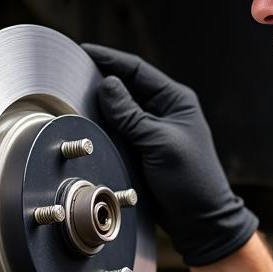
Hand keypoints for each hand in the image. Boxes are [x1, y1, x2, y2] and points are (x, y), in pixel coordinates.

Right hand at [82, 43, 257, 266]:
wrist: (199, 220)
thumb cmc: (190, 180)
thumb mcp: (158, 143)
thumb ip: (131, 115)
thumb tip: (108, 85)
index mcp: (175, 100)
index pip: (138, 71)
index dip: (110, 59)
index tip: (84, 51)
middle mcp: (164, 111)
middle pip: (127, 87)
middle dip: (102, 78)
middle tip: (73, 72)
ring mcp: (153, 130)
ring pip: (121, 109)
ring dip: (101, 103)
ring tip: (74, 93)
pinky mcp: (144, 149)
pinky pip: (120, 130)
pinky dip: (104, 125)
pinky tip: (87, 121)